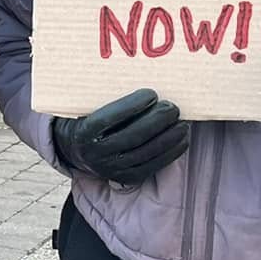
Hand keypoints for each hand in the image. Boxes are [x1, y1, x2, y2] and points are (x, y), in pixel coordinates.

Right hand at [51, 88, 187, 184]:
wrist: (78, 150)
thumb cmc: (90, 119)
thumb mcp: (89, 108)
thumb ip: (107, 98)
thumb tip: (141, 81)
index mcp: (84, 132)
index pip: (110, 118)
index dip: (133, 105)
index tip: (151, 93)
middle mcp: (96, 153)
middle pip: (132, 136)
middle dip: (157, 120)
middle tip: (173, 107)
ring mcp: (112, 168)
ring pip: (145, 152)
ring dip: (169, 137)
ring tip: (182, 123)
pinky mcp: (127, 178)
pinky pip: (153, 166)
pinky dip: (171, 152)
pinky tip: (182, 139)